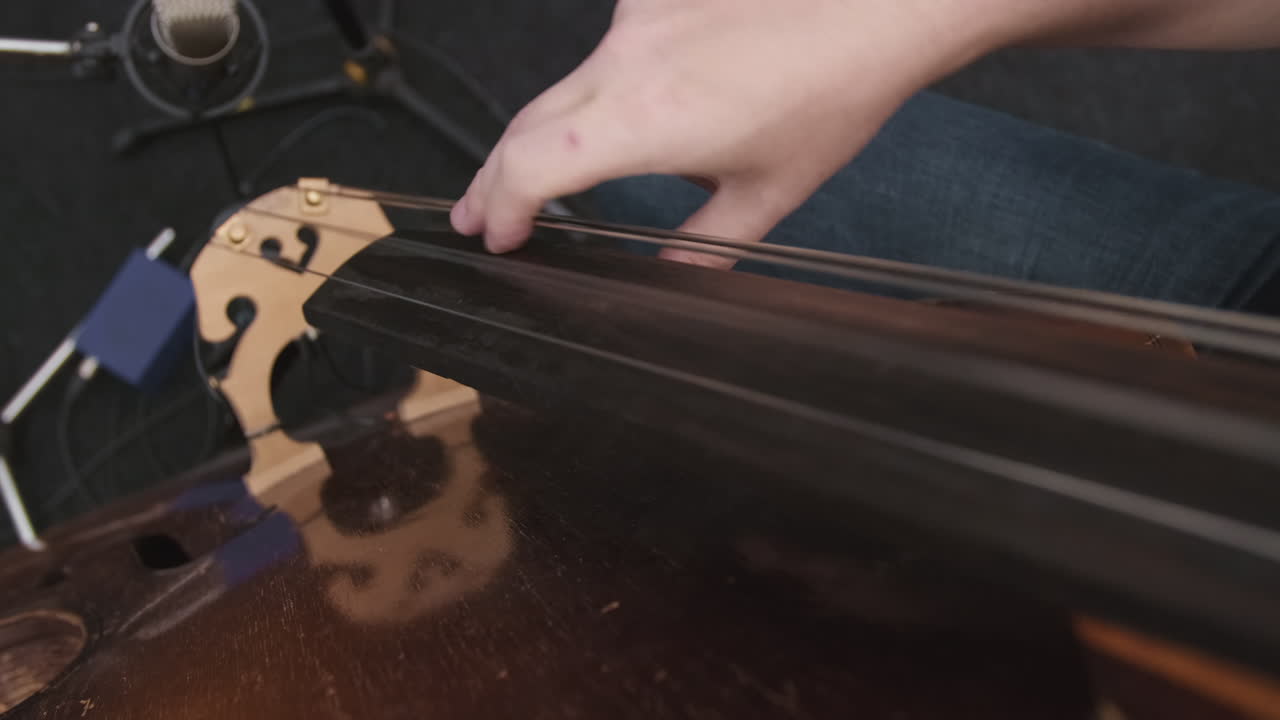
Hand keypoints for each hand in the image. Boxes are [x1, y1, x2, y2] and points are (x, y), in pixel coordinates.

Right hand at [451, 0, 998, 265]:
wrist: (876, 6)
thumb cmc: (834, 91)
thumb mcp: (767, 194)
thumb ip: (703, 250)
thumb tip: (667, 281)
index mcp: (649, 119)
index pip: (533, 164)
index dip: (500, 205)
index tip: (497, 236)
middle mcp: (628, 62)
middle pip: (525, 124)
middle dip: (492, 178)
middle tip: (476, 216)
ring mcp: (636, 22)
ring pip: (558, 88)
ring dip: (535, 137)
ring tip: (526, 178)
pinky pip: (601, 56)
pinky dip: (590, 95)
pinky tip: (611, 117)